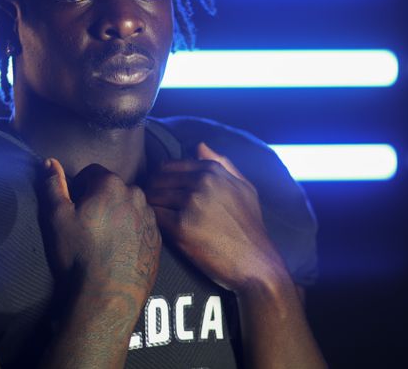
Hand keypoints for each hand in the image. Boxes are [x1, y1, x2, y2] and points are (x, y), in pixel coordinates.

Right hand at [40, 158, 160, 300]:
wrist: (108, 295)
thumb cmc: (80, 254)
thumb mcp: (57, 218)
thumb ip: (53, 185)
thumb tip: (49, 161)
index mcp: (111, 185)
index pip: (92, 172)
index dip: (79, 186)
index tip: (74, 206)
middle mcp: (137, 195)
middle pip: (113, 188)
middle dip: (100, 199)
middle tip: (87, 224)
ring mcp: (150, 218)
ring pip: (129, 206)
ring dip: (117, 214)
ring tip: (103, 239)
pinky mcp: (157, 239)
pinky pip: (141, 225)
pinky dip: (130, 231)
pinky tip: (117, 249)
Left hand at [144, 143, 286, 293]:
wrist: (256, 263)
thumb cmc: (250, 226)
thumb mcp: (245, 188)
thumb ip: (223, 163)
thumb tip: (199, 145)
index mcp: (212, 171)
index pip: (168, 166)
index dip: (160, 179)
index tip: (161, 192)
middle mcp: (201, 183)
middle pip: (156, 180)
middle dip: (152, 192)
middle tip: (155, 207)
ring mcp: (190, 204)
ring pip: (152, 196)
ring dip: (151, 207)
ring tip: (156, 218)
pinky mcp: (181, 227)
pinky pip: (154, 216)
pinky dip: (152, 222)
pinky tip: (159, 229)